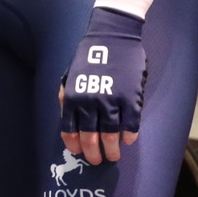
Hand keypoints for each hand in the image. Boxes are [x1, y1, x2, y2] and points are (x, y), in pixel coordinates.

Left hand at [59, 7, 145, 163]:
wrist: (112, 36)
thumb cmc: (89, 56)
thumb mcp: (69, 76)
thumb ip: (66, 98)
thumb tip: (68, 121)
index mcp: (72, 98)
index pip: (70, 131)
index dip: (75, 146)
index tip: (79, 153)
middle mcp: (90, 103)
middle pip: (90, 138)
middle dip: (93, 154)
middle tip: (97, 160)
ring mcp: (112, 102)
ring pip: (111, 136)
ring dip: (112, 150)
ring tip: (113, 155)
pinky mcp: (131, 99)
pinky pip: (131, 125)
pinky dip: (129, 136)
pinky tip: (128, 140)